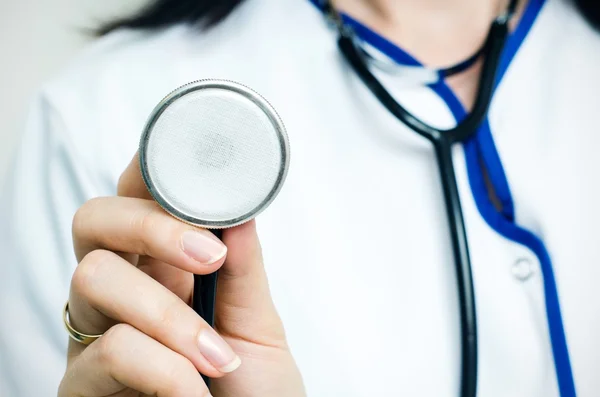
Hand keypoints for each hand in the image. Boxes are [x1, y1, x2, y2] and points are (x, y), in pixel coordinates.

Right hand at [58, 154, 305, 396]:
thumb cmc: (254, 388)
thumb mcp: (257, 324)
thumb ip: (243, 269)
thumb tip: (239, 209)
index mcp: (165, 267)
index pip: (137, 198)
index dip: (151, 173)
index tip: (198, 178)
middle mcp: (123, 291)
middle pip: (94, 218)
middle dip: (151, 227)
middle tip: (209, 258)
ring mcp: (95, 334)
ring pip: (93, 277)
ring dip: (167, 316)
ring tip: (215, 358)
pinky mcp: (81, 383)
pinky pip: (107, 350)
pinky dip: (163, 369)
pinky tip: (193, 393)